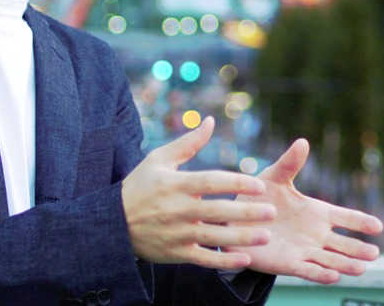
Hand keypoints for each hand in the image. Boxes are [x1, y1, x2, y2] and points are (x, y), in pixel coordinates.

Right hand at [121, 117, 276, 268]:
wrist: (112, 223)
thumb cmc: (139, 186)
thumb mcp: (158, 160)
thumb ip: (188, 143)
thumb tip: (210, 122)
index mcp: (176, 184)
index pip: (211, 182)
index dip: (236, 183)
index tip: (260, 185)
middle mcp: (178, 210)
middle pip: (217, 211)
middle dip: (246, 212)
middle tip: (272, 212)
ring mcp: (177, 233)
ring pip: (214, 236)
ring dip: (242, 238)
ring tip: (266, 236)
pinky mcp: (176, 253)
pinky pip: (203, 258)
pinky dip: (223, 261)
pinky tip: (245, 259)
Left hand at [227, 138, 383, 283]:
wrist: (235, 220)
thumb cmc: (259, 197)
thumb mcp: (274, 177)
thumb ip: (289, 164)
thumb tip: (303, 142)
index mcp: (317, 212)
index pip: (345, 217)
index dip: (361, 222)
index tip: (378, 226)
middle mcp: (315, 234)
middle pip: (342, 243)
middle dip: (358, 248)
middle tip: (375, 254)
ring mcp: (303, 250)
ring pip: (330, 260)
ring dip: (345, 265)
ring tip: (361, 269)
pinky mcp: (288, 264)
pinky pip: (308, 270)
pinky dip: (321, 274)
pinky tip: (334, 277)